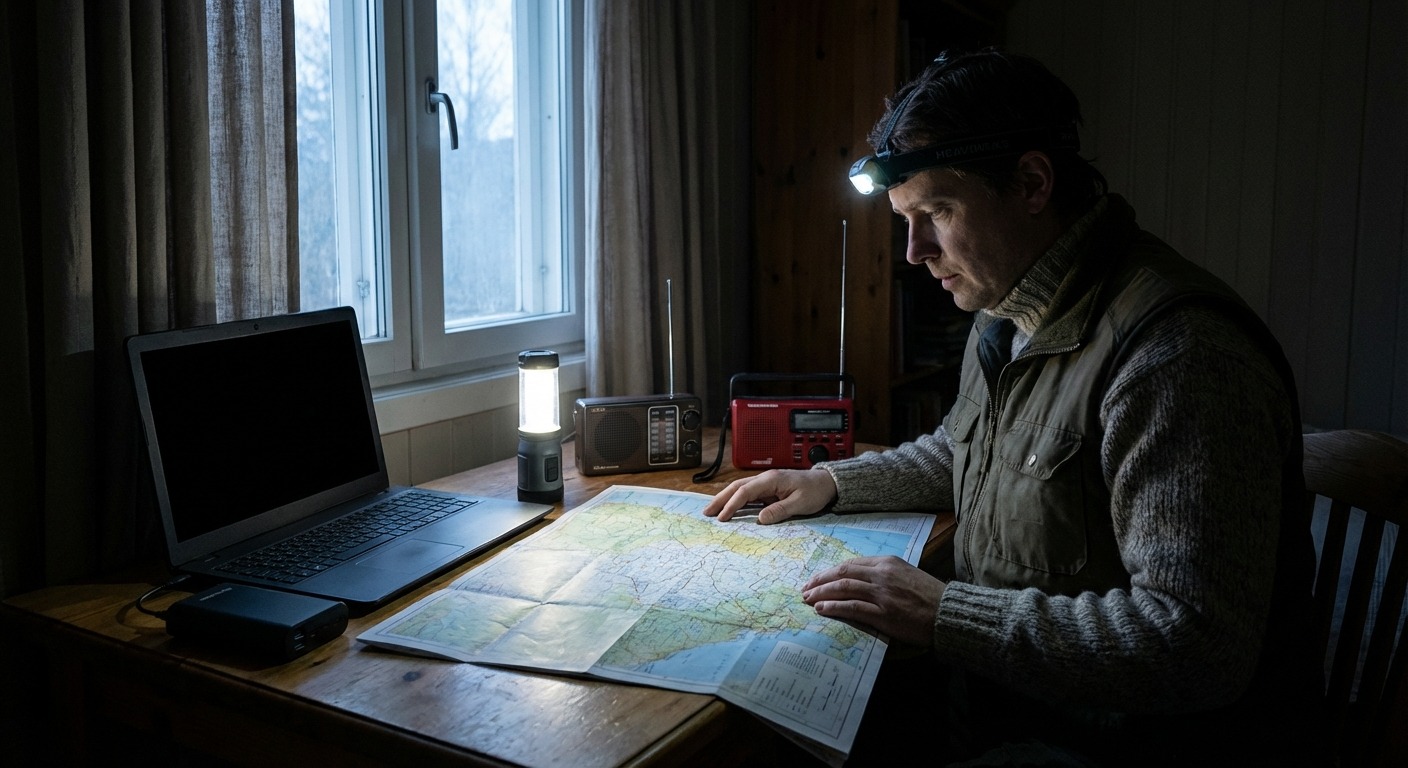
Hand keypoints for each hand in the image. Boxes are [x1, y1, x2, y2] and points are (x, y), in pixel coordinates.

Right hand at [702, 468, 836, 523]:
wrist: (826, 483)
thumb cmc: (815, 492)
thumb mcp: (801, 503)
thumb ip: (780, 510)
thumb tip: (760, 519)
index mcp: (771, 479)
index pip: (745, 491)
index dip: (732, 504)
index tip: (722, 518)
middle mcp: (765, 478)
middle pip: (737, 487)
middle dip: (720, 499)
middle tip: (706, 513)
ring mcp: (766, 483)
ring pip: (740, 489)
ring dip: (725, 499)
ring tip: (712, 511)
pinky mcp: (768, 489)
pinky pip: (748, 494)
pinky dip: (736, 500)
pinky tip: (729, 508)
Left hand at [801, 556, 944, 647]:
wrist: (948, 612)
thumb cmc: (929, 595)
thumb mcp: (906, 575)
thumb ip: (884, 574)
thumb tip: (859, 579)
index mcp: (887, 563)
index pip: (851, 563)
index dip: (830, 571)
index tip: (817, 578)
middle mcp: (882, 575)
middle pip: (842, 573)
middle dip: (820, 581)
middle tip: (805, 588)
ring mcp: (882, 594)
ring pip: (843, 588)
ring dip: (821, 593)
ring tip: (807, 599)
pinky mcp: (884, 613)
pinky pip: (852, 607)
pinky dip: (834, 607)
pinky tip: (821, 609)